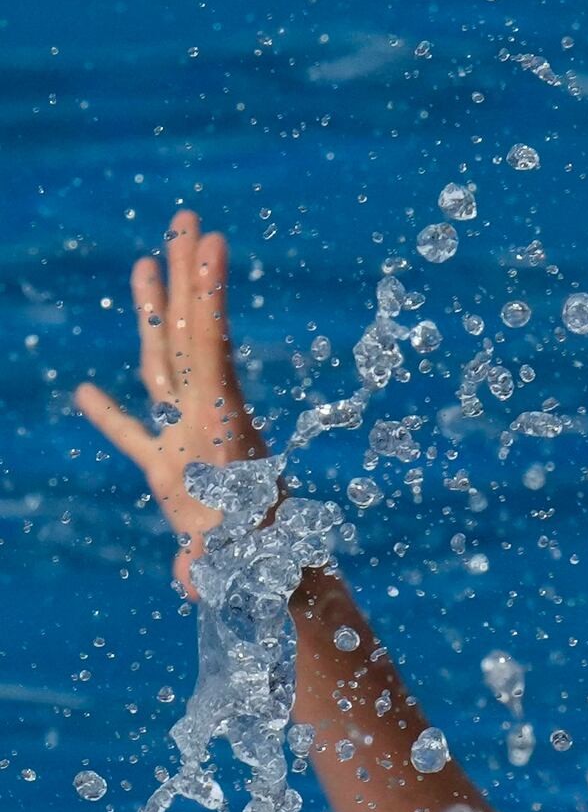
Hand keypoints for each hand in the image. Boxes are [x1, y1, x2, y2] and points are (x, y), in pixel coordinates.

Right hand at [73, 210, 282, 567]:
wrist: (278, 592)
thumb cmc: (263, 572)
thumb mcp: (241, 561)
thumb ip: (215, 567)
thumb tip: (194, 583)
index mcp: (223, 426)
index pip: (210, 347)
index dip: (207, 295)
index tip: (214, 245)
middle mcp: (207, 420)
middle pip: (187, 332)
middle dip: (185, 275)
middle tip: (188, 219)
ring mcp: (188, 440)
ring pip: (162, 361)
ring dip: (153, 312)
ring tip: (146, 261)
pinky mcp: (172, 474)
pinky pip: (135, 435)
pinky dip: (111, 416)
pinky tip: (86, 392)